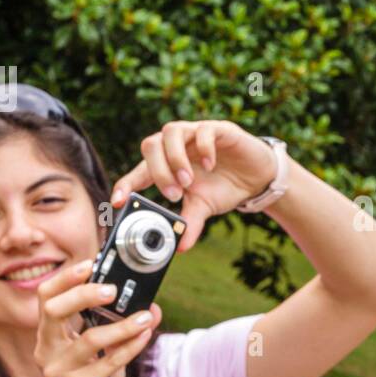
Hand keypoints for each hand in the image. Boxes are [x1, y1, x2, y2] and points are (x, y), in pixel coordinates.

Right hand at [33, 259, 164, 376]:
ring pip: (90, 339)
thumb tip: (151, 307)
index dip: (65, 278)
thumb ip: (118, 328)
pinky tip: (145, 335)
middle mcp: (46, 351)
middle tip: (112, 290)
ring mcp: (59, 371)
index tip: (90, 264)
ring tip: (145, 317)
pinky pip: (109, 362)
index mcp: (47, 336)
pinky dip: (131, 346)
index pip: (46, 298)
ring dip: (122, 325)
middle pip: (55, 311)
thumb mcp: (99, 353)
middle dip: (84, 294)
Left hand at [110, 120, 280, 251]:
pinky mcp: (217, 129)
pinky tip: (210, 165)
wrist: (256, 178)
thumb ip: (189, 223)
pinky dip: (203, 148)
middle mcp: (176, 146)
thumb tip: (181, 247)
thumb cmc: (224, 187)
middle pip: (150, 145)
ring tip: (188, 181)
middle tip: (174, 194)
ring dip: (175, 158)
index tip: (118, 201)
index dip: (125, 184)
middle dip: (158, 172)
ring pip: (171, 131)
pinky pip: (202, 130)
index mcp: (166, 165)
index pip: (139, 171)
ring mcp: (195, 135)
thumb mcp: (204, 208)